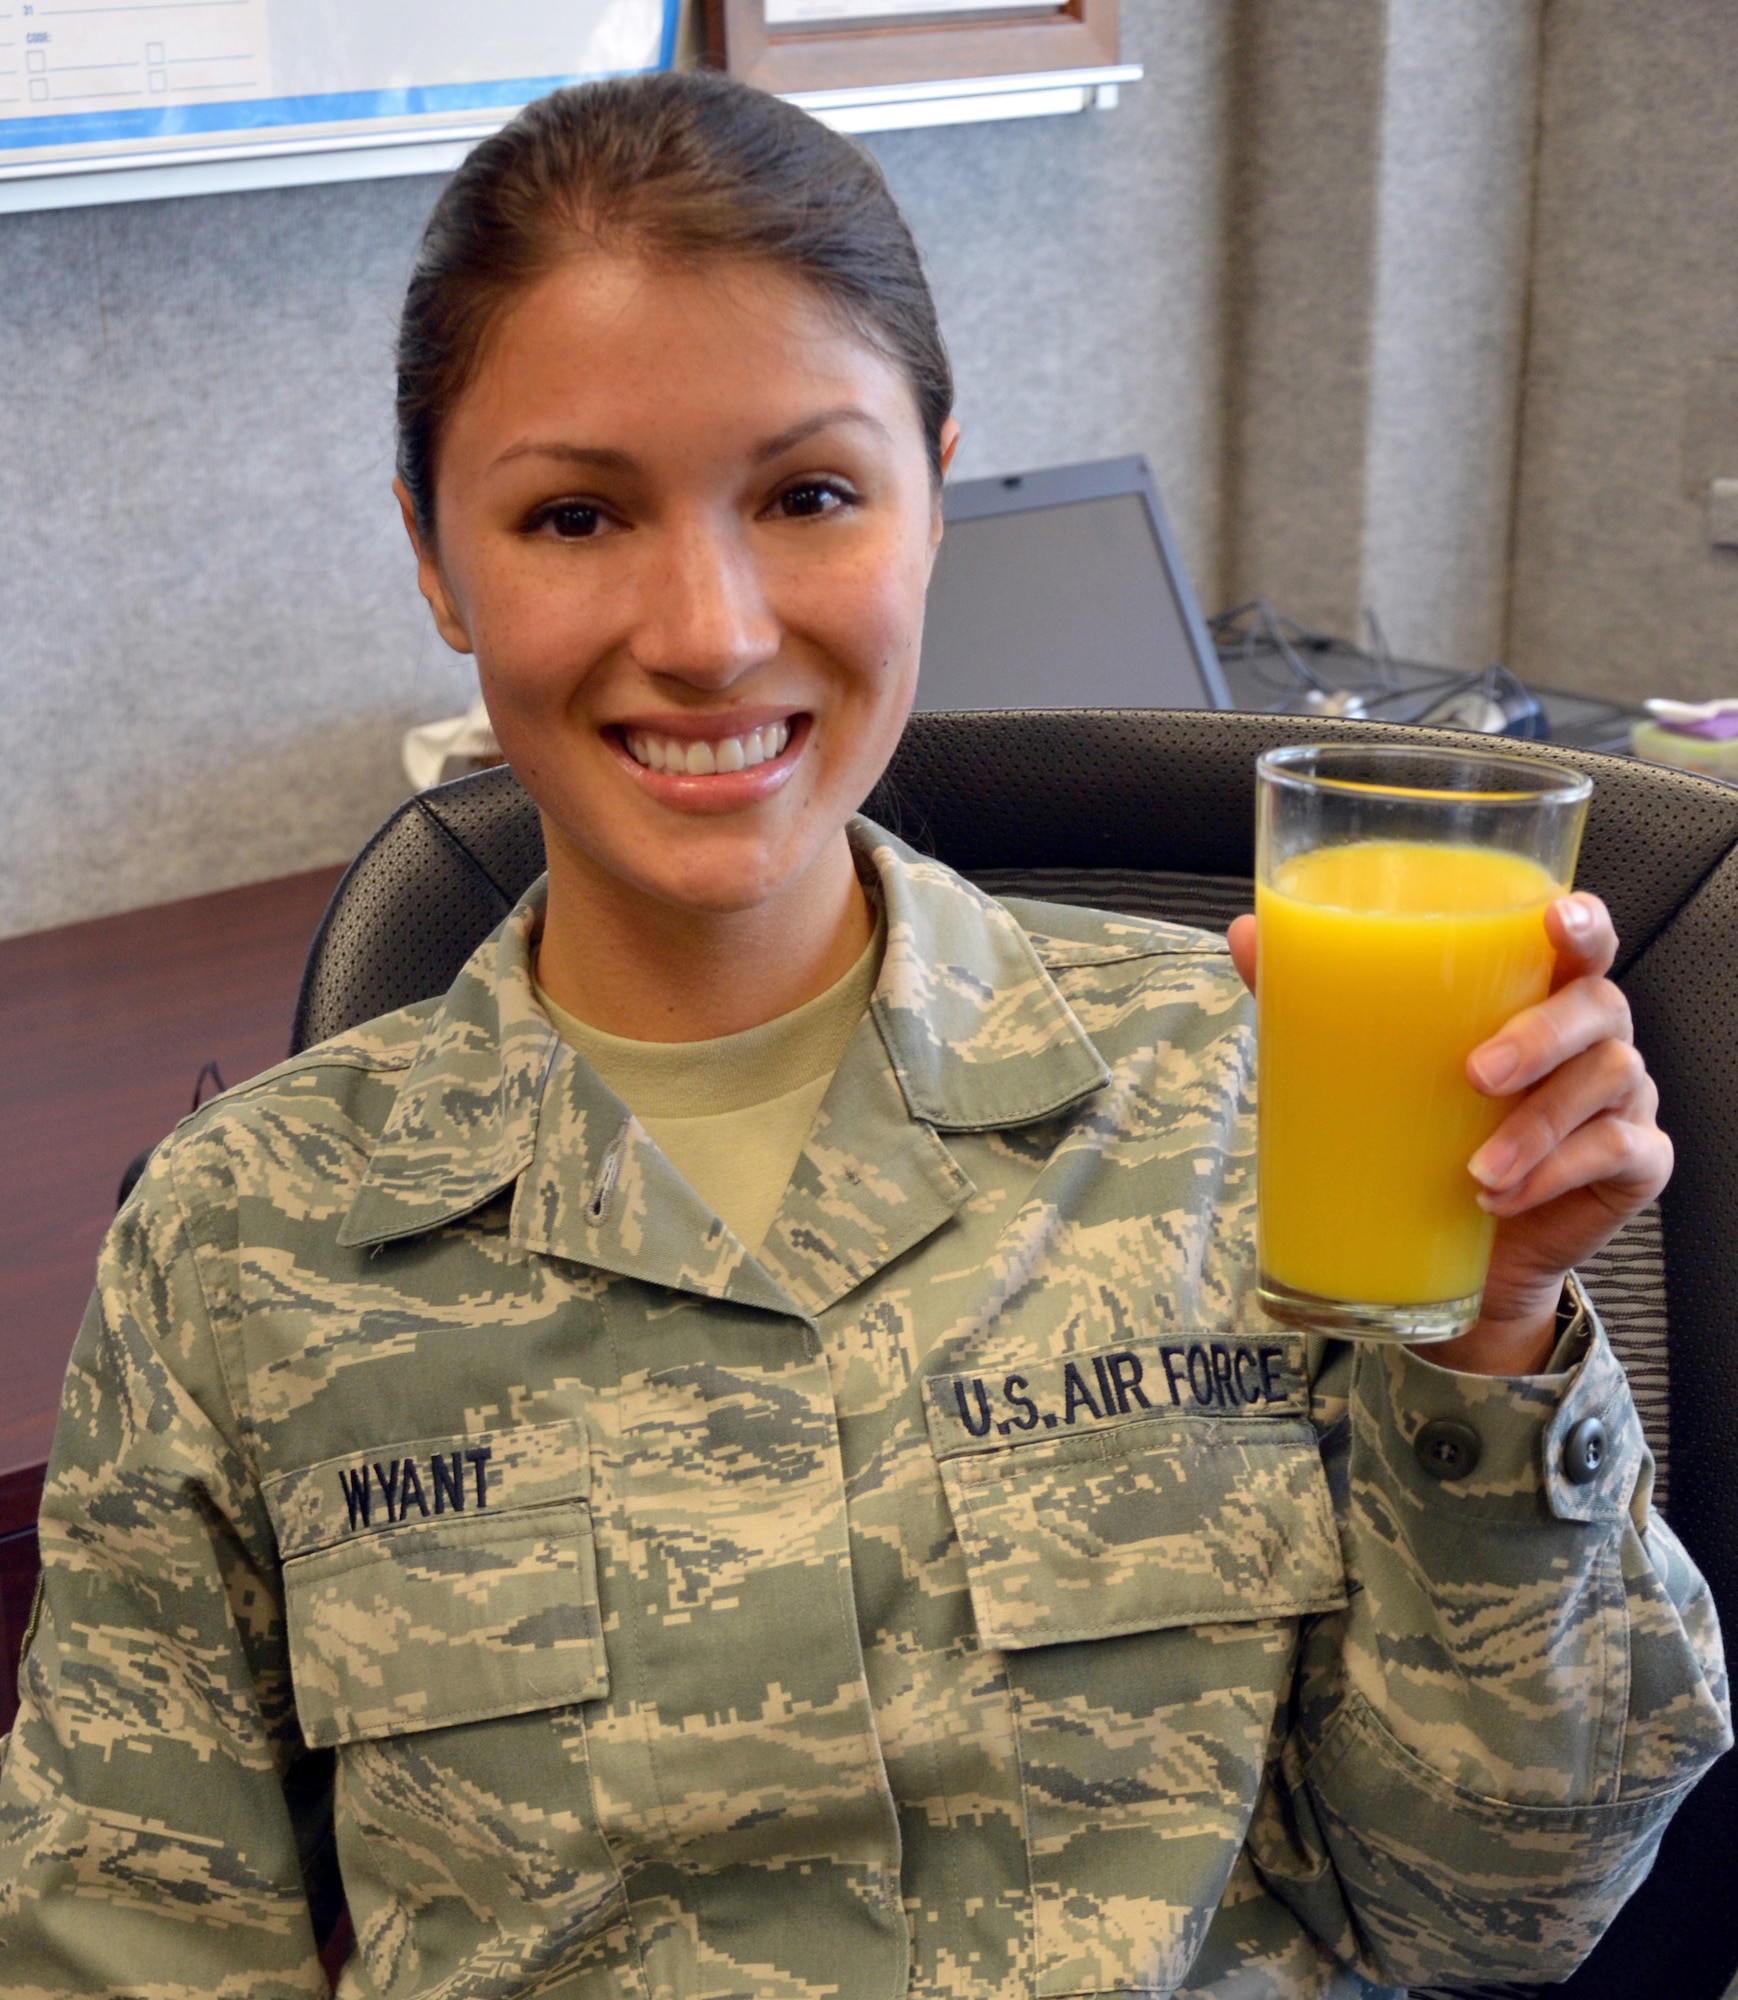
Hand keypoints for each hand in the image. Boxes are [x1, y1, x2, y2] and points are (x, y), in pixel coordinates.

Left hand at [1226, 894, 1671, 1374]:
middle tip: (1476, 1073)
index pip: (1581, 938)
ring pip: (1607, 1082)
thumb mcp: (1369, 1057)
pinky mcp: (1633, 1164)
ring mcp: (1621, 1098)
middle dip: (1540, 1036)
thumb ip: (1319, 989)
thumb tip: (1245, 932)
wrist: (1461, 1247)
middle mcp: (1592, 1034)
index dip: (1581, 922)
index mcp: (1537, 990)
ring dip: (1538, 1126)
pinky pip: (1619, 1155)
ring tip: (1476, 1168)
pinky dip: (1559, 1175)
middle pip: (1598, 1005)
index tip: (1554, 920)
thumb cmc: (1425, 1127)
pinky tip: (1502, 1196)